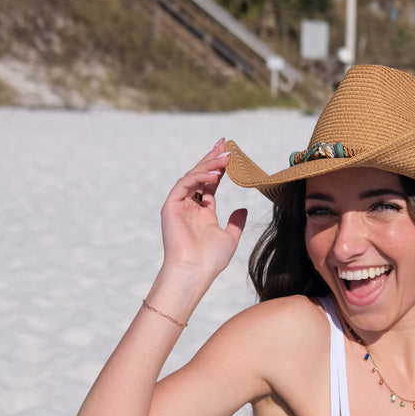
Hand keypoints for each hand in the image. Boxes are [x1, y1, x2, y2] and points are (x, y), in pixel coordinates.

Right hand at [158, 140, 247, 293]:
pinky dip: (199, 177)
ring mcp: (179, 206)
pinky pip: (184, 184)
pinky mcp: (170, 207)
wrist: (195, 272)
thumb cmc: (211, 260)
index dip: (219, 168)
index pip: (210, 184)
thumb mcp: (230, 238)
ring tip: (226, 157)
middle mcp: (189, 207)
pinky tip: (215, 174)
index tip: (230, 154)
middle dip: (212, 158)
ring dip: (209, 165)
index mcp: (202, 212)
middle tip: (225, 143)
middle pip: (200, 175)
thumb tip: (243, 209)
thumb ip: (236, 223)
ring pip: (192, 177)